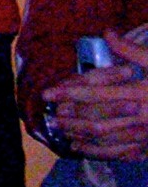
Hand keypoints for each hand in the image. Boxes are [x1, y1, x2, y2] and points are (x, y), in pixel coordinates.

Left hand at [43, 31, 147, 159]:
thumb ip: (131, 50)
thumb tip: (106, 32)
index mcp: (141, 94)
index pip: (96, 94)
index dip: (69, 94)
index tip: (48, 94)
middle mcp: (141, 117)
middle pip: (96, 121)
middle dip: (71, 119)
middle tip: (51, 117)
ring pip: (107, 141)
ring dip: (81, 137)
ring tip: (62, 132)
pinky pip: (122, 154)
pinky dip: (100, 153)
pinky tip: (84, 149)